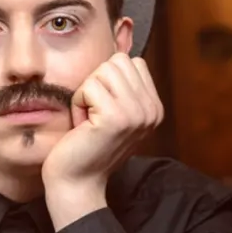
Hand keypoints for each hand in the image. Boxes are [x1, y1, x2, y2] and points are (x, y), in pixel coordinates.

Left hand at [41, 54, 164, 212]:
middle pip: (118, 61)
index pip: (132, 62)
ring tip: (89, 120)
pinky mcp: (116, 118)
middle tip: (93, 114)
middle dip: (97, 84)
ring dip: (87, 93)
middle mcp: (152, 110)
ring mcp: (137, 113)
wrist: (77, 182)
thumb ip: (123, 87)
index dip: (108, 81)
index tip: (103, 110)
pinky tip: (83, 126)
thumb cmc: (87, 145)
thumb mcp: (114, 112)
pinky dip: (78, 103)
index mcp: (155, 108)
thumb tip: (118, 50)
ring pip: (104, 70)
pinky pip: (89, 86)